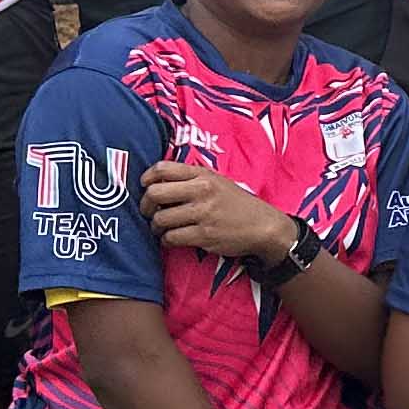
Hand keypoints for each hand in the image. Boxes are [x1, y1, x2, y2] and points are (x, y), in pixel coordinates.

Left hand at [144, 161, 300, 266]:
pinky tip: (173, 239)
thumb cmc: (237, 204)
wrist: (263, 226)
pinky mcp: (204, 235)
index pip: (162, 169)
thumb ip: (191, 178)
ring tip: (163, 228)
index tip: (145, 187)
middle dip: (145, 206)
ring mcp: (203, 213)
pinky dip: (167, 240)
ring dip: (156, 226)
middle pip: (155, 194)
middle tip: (149, 212)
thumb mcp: (217, 181)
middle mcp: (202, 191)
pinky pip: (171, 238)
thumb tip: (156, 183)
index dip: (147, 178)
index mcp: (203, 175)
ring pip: (160, 219)